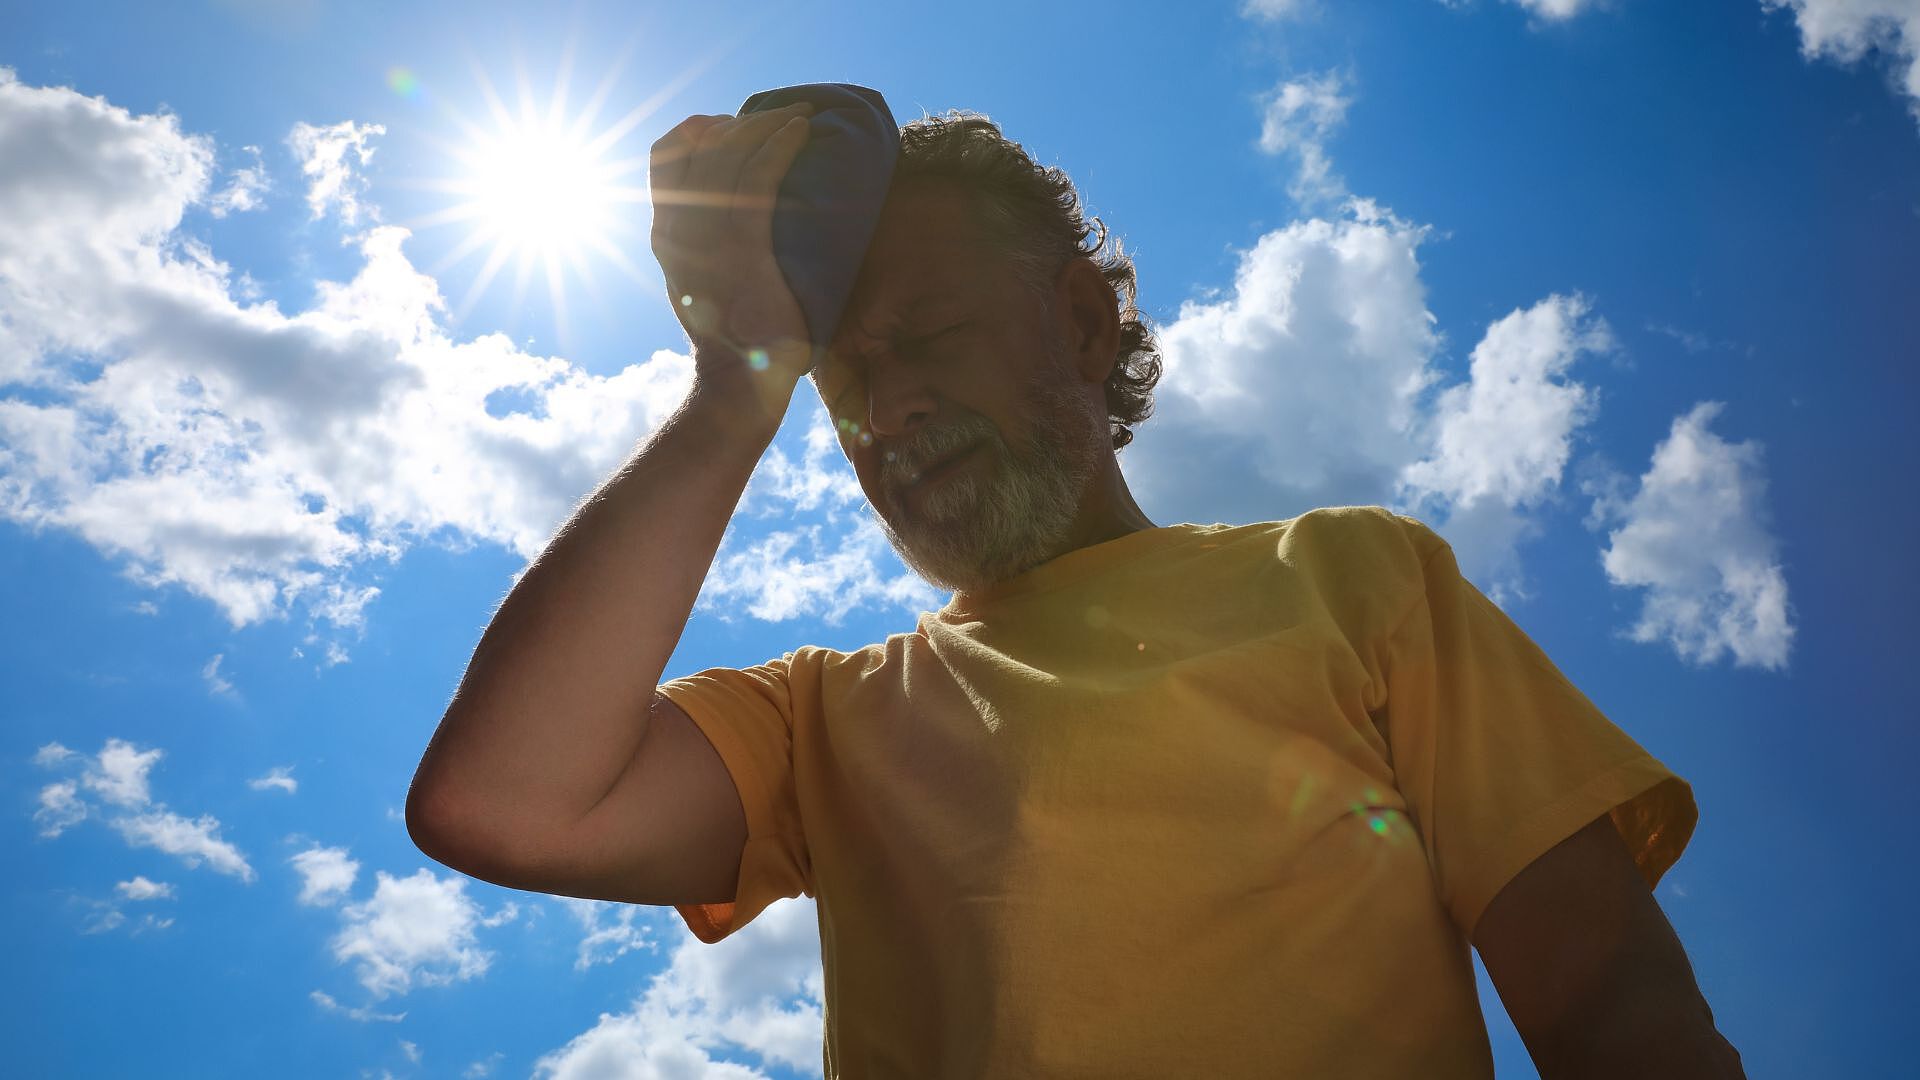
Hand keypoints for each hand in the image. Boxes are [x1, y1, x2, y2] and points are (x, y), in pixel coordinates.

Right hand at [649, 104, 816, 396]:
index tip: (729, 126)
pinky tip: (801, 132)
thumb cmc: (733, 344)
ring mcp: (707, 235)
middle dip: (740, 123)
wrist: (737, 385)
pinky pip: (760, 176)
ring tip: (799, 116)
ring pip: (731, 153)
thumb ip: (702, 252)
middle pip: (698, 145)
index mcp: (665, 235)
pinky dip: (781, 145)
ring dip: (767, 125)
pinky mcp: (742, 245)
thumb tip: (727, 227)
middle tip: (778, 116)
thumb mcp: (700, 288)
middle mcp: (678, 228)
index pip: (662, 157)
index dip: (695, 132)